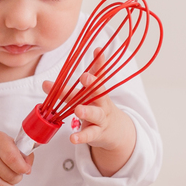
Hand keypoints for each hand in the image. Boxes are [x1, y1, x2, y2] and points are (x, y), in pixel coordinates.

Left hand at [42, 48, 136, 176]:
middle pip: (96, 92)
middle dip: (91, 84)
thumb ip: (93, 72)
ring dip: (86, 111)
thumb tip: (96, 48)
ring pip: (95, 114)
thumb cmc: (99, 105)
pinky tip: (72, 138)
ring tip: (78, 110)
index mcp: (98, 90)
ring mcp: (100, 118)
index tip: (97, 50)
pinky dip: (80, 137)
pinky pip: (89, 134)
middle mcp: (101, 102)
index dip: (99, 62)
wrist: (113, 130)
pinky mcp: (97, 133)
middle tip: (84, 77)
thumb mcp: (96, 90)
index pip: (99, 73)